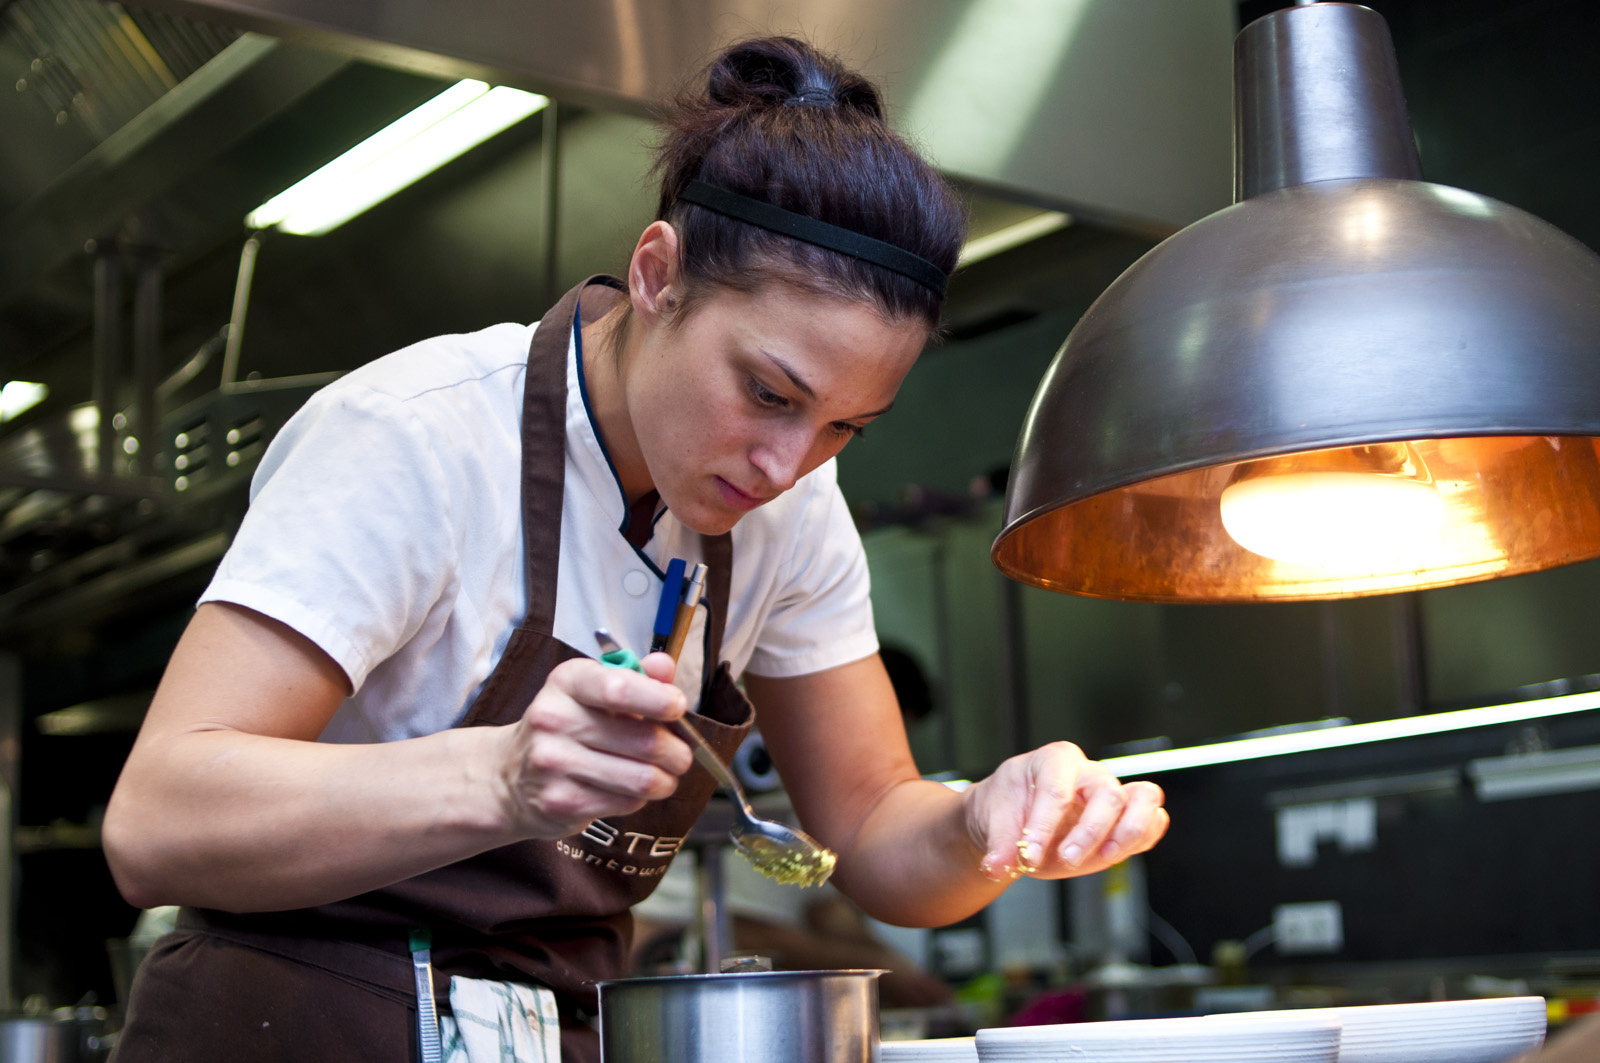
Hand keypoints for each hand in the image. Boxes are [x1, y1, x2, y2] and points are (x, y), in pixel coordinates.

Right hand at [496, 652, 693, 838]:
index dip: (658, 699)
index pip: (619, 688)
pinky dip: (639, 798)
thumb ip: (635, 677)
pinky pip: (626, 802)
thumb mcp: (593, 691)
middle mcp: (554, 719)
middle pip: (644, 740)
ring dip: (665, 779)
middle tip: (681, 754)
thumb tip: (663, 666)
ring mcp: (554, 763)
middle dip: (677, 751)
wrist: (511, 776)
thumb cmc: (566, 727)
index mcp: (567, 682)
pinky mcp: (560, 801)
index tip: (678, 707)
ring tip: (664, 775)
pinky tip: (629, 789)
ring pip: (642, 777)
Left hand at [962, 741, 1167, 881]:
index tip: (1029, 855)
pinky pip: (1154, 821)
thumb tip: (998, 866)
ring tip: (1104, 856)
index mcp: (1055, 760)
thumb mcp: (994, 822)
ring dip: (1128, 832)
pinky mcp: (1125, 820)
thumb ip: (1000, 845)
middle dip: (1089, 832)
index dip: (1044, 825)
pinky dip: (1143, 838)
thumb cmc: (1008, 810)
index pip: (1057, 790)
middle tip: (1066, 860)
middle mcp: (1089, 772)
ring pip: (1145, 798)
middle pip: (1107, 793)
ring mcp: (1112, 794)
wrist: (1014, 822)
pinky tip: (1115, 854)